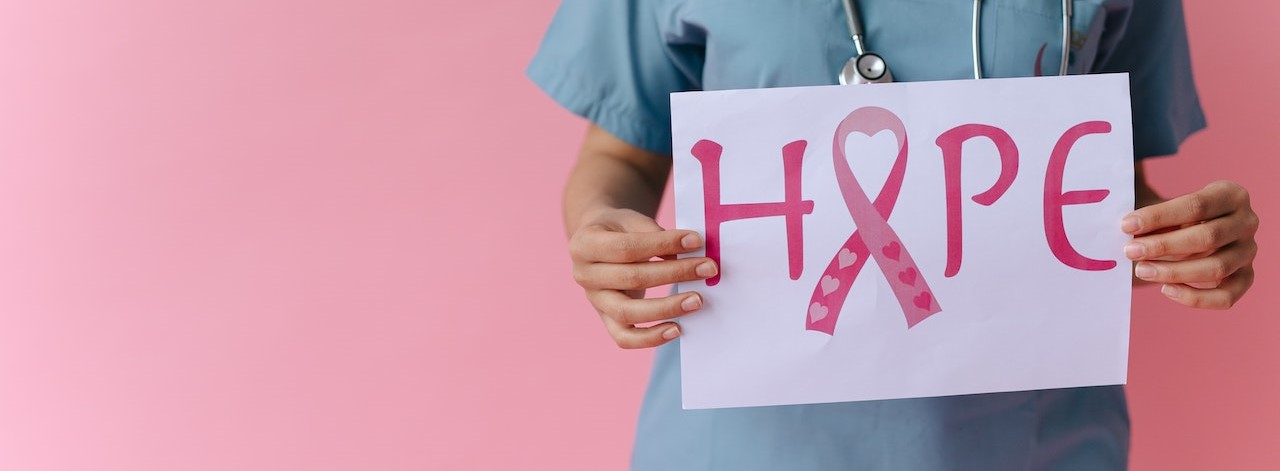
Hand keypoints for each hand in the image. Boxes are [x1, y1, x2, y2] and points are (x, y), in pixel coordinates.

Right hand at [569, 208, 716, 347]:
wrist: (597, 244)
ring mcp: (594, 301)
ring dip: (667, 308)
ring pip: (627, 313)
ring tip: (697, 300)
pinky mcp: (605, 320)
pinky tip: (677, 329)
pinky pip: (625, 337)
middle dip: (675, 273)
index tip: (695, 241)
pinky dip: (651, 338)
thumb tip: (688, 254)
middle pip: (631, 278)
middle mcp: (584, 275)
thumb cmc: (619, 229)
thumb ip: (654, 234)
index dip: (662, 244)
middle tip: (708, 268)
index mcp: (585, 244)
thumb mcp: (630, 220)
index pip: (626, 247)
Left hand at [1123, 180, 1258, 308]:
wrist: (1192, 234)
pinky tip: (1166, 290)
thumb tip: (1125, 224)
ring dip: (1174, 272)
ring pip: (1216, 268)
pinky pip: (1226, 296)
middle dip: (1163, 246)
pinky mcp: (1245, 276)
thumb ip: (1149, 209)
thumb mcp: (1164, 205)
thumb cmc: (1173, 216)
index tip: (1126, 226)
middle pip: (1207, 238)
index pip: (1196, 205)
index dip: (1159, 216)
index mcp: (1230, 194)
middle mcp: (1246, 222)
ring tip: (1142, 270)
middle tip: (1130, 251)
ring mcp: (1248, 251)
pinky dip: (1196, 298)